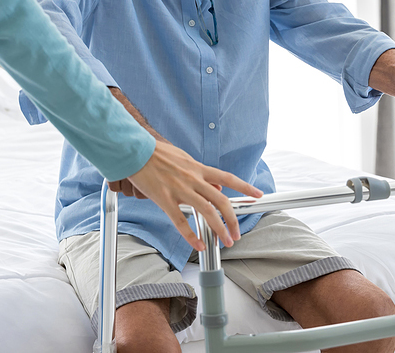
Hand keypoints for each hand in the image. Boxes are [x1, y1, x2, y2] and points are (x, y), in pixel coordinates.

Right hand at [123, 141, 262, 250]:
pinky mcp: (165, 199)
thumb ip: (200, 173)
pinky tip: (199, 245)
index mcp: (198, 169)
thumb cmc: (157, 154)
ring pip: (207, 212)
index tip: (258, 195)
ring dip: (219, 230)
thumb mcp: (184, 159)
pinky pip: (181, 221)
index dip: (245, 187)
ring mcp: (180, 190)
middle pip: (221, 201)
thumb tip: (215, 187)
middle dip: (233, 220)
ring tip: (225, 242)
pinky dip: (191, 236)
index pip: (228, 178)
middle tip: (237, 234)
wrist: (135, 150)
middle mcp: (193, 179)